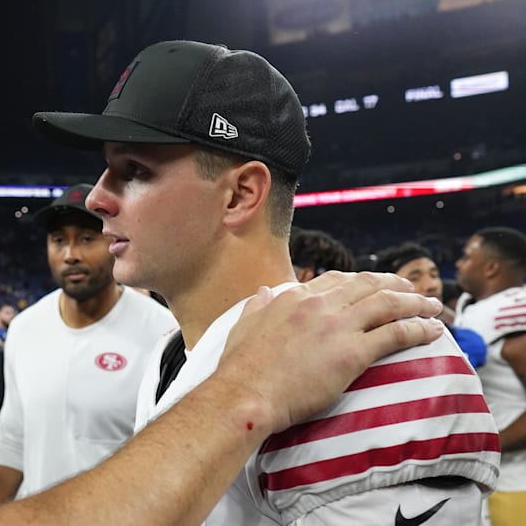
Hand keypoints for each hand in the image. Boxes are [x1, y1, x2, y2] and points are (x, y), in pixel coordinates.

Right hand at [221, 271, 443, 432]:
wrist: (247, 392)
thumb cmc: (240, 367)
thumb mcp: (243, 325)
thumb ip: (257, 306)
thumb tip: (264, 292)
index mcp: (293, 298)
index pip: (335, 280)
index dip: (360, 281)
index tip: (373, 285)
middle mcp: (319, 305)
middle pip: (368, 285)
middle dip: (395, 284)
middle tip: (412, 288)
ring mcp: (338, 327)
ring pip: (388, 304)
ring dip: (415, 302)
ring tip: (432, 306)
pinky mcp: (353, 352)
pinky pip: (396, 333)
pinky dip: (418, 328)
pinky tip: (432, 331)